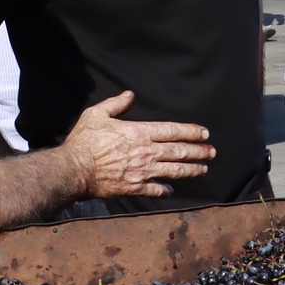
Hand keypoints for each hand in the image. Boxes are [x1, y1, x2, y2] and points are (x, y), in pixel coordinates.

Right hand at [63, 90, 214, 198]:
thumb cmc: (84, 141)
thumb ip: (116, 104)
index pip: (173, 131)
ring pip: (174, 171)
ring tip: (204, 169)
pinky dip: (165, 190)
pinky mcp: (134, 187)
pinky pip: (155, 189)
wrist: (73, 169)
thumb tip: (129, 95)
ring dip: (191, 170)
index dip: (191, 132)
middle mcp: (146, 152)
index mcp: (139, 133)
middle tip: (212, 152)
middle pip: (180, 151)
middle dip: (199, 151)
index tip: (204, 133)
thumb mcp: (97, 114)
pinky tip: (172, 189)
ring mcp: (142, 171)